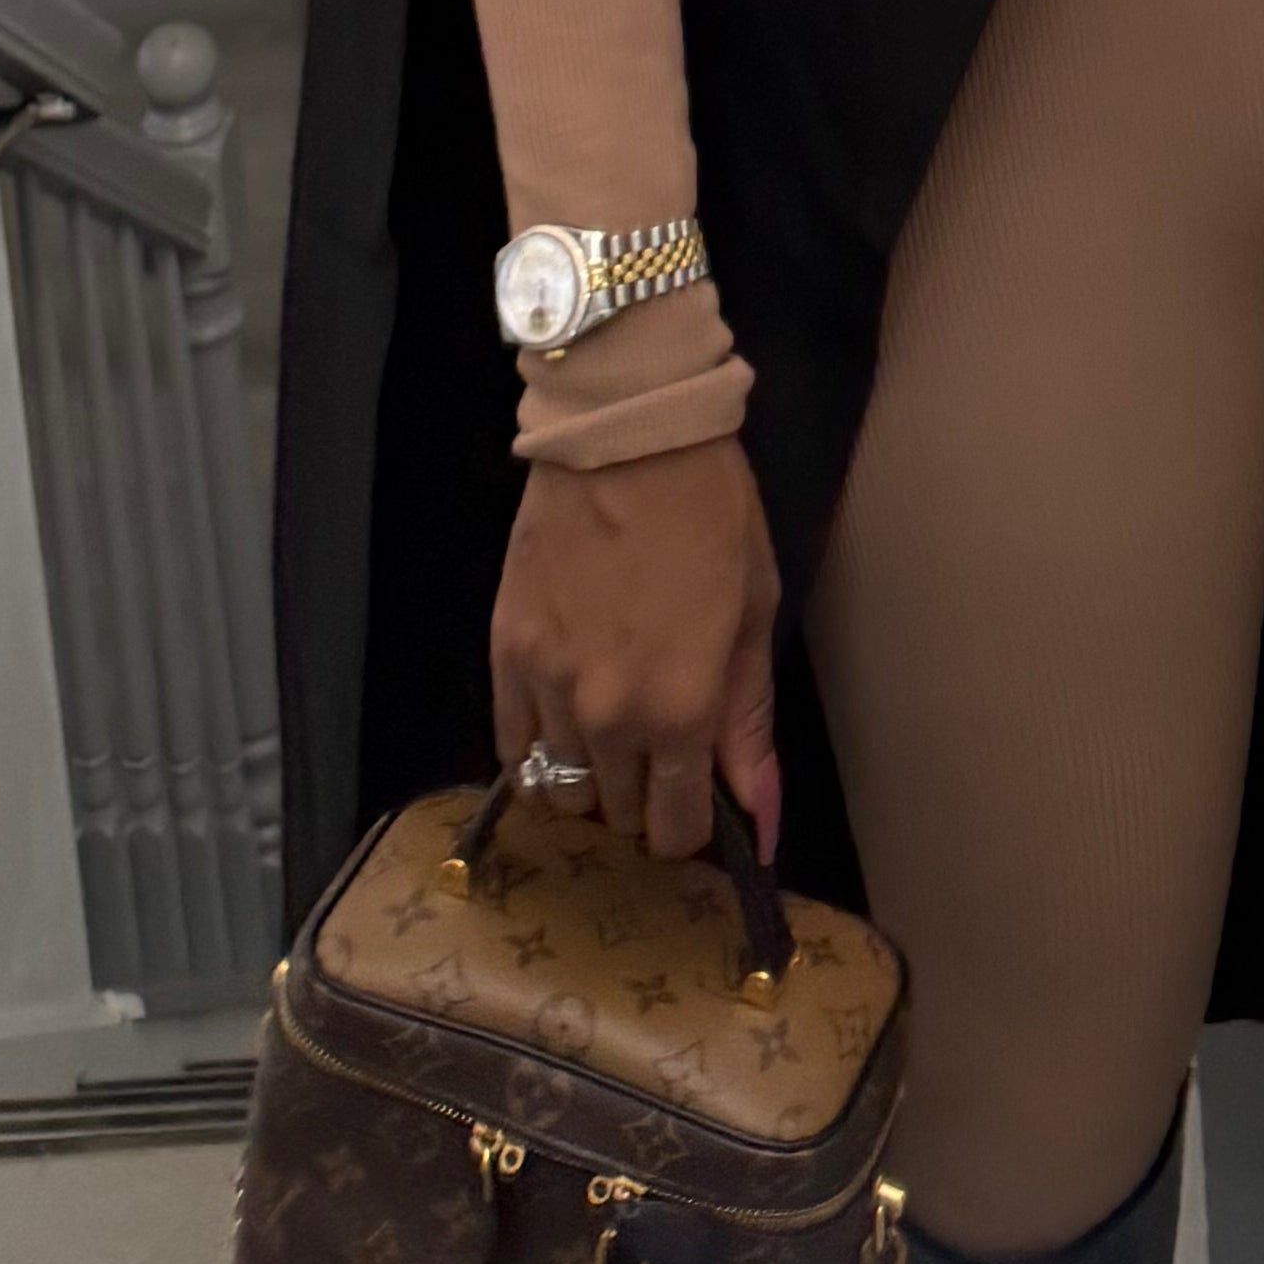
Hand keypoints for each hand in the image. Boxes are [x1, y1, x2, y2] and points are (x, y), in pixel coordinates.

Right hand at [490, 435, 783, 862]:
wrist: (627, 434)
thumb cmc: (711, 514)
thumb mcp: (754, 614)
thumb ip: (750, 725)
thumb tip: (760, 820)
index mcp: (681, 711)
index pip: (675, 828)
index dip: (693, 828)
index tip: (700, 802)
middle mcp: (607, 717)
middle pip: (616, 815)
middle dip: (644, 800)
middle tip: (661, 755)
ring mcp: (547, 688)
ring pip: (560, 788)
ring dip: (590, 780)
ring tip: (612, 738)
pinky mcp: (503, 653)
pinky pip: (510, 745)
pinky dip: (537, 750)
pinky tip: (562, 721)